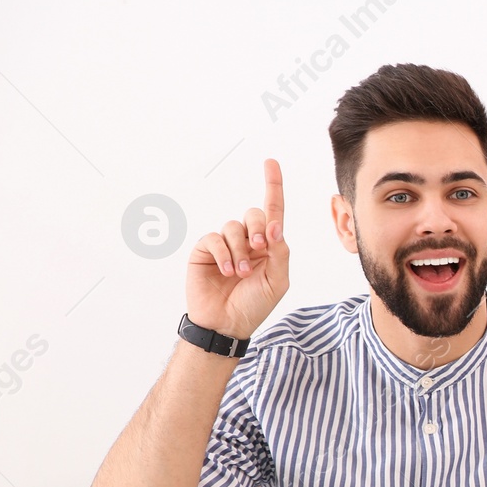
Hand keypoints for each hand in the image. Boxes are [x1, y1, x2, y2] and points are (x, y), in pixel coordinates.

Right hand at [185, 158, 290, 339]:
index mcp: (268, 247)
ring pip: (233, 226)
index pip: (272, 212)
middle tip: (259, 248)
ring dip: (240, 250)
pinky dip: (224, 253)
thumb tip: (275, 227)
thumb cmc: (254, 305)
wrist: (227, 324)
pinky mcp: (206, 250)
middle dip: (258, 228)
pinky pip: (215, 238)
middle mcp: (247, 241)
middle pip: (254, 214)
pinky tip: (226, 271)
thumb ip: (280, 252)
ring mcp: (226, 245)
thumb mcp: (278, 280)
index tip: (271, 163)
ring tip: (241, 272)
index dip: (273, 186)